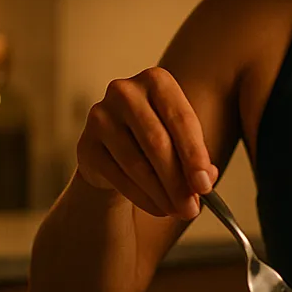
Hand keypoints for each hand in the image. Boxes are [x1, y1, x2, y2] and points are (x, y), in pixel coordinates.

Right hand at [75, 66, 217, 220]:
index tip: (205, 185)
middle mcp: (125, 91)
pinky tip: (159, 208)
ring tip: (179, 211)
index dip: (195, 155)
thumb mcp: (183, 142)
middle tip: (192, 208)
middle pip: (157, 142)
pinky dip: (142, 198)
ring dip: (162, 193)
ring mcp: (100, 116)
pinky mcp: (86, 144)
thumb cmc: (160, 138)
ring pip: (137, 163)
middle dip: (178, 180)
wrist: (116, 147)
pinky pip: (118, 177)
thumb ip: (198, 158)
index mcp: (157, 80)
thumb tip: (205, 179)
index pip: (181, 120)